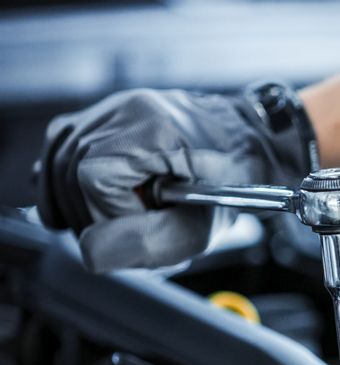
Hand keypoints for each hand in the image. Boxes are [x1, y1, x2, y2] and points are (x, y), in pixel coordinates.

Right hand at [36, 83, 312, 271]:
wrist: (252, 146)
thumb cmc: (234, 184)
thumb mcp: (202, 226)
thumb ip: (146, 243)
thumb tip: (89, 250)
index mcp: (155, 129)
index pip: (91, 179)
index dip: (111, 212)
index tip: (148, 220)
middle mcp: (128, 109)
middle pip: (67, 171)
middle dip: (95, 213)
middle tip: (138, 223)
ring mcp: (113, 108)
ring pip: (56, 161)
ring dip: (80, 201)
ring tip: (124, 214)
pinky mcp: (104, 115)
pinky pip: (60, 150)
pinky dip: (67, 181)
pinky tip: (94, 199)